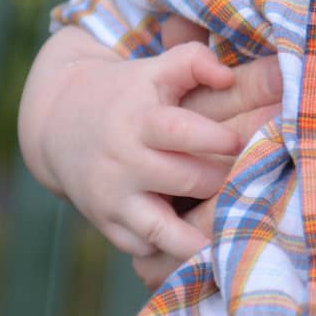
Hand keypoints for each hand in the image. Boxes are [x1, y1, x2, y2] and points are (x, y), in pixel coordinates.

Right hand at [124, 19, 283, 287]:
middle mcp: (124, 163)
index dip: (216, 139)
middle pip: (186, 181)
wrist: (59, 122)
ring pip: (165, 230)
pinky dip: (172, 254)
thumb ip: (194, 62)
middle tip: (255, 182)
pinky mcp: (108, 225)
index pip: (181, 133)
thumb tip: (226, 77)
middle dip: (223, 182)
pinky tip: (204, 251)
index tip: (242, 142)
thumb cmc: (128, 92)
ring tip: (235, 236)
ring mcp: (114, 199)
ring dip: (201, 235)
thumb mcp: (157, 68)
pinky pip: (146, 249)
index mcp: (139, 122)